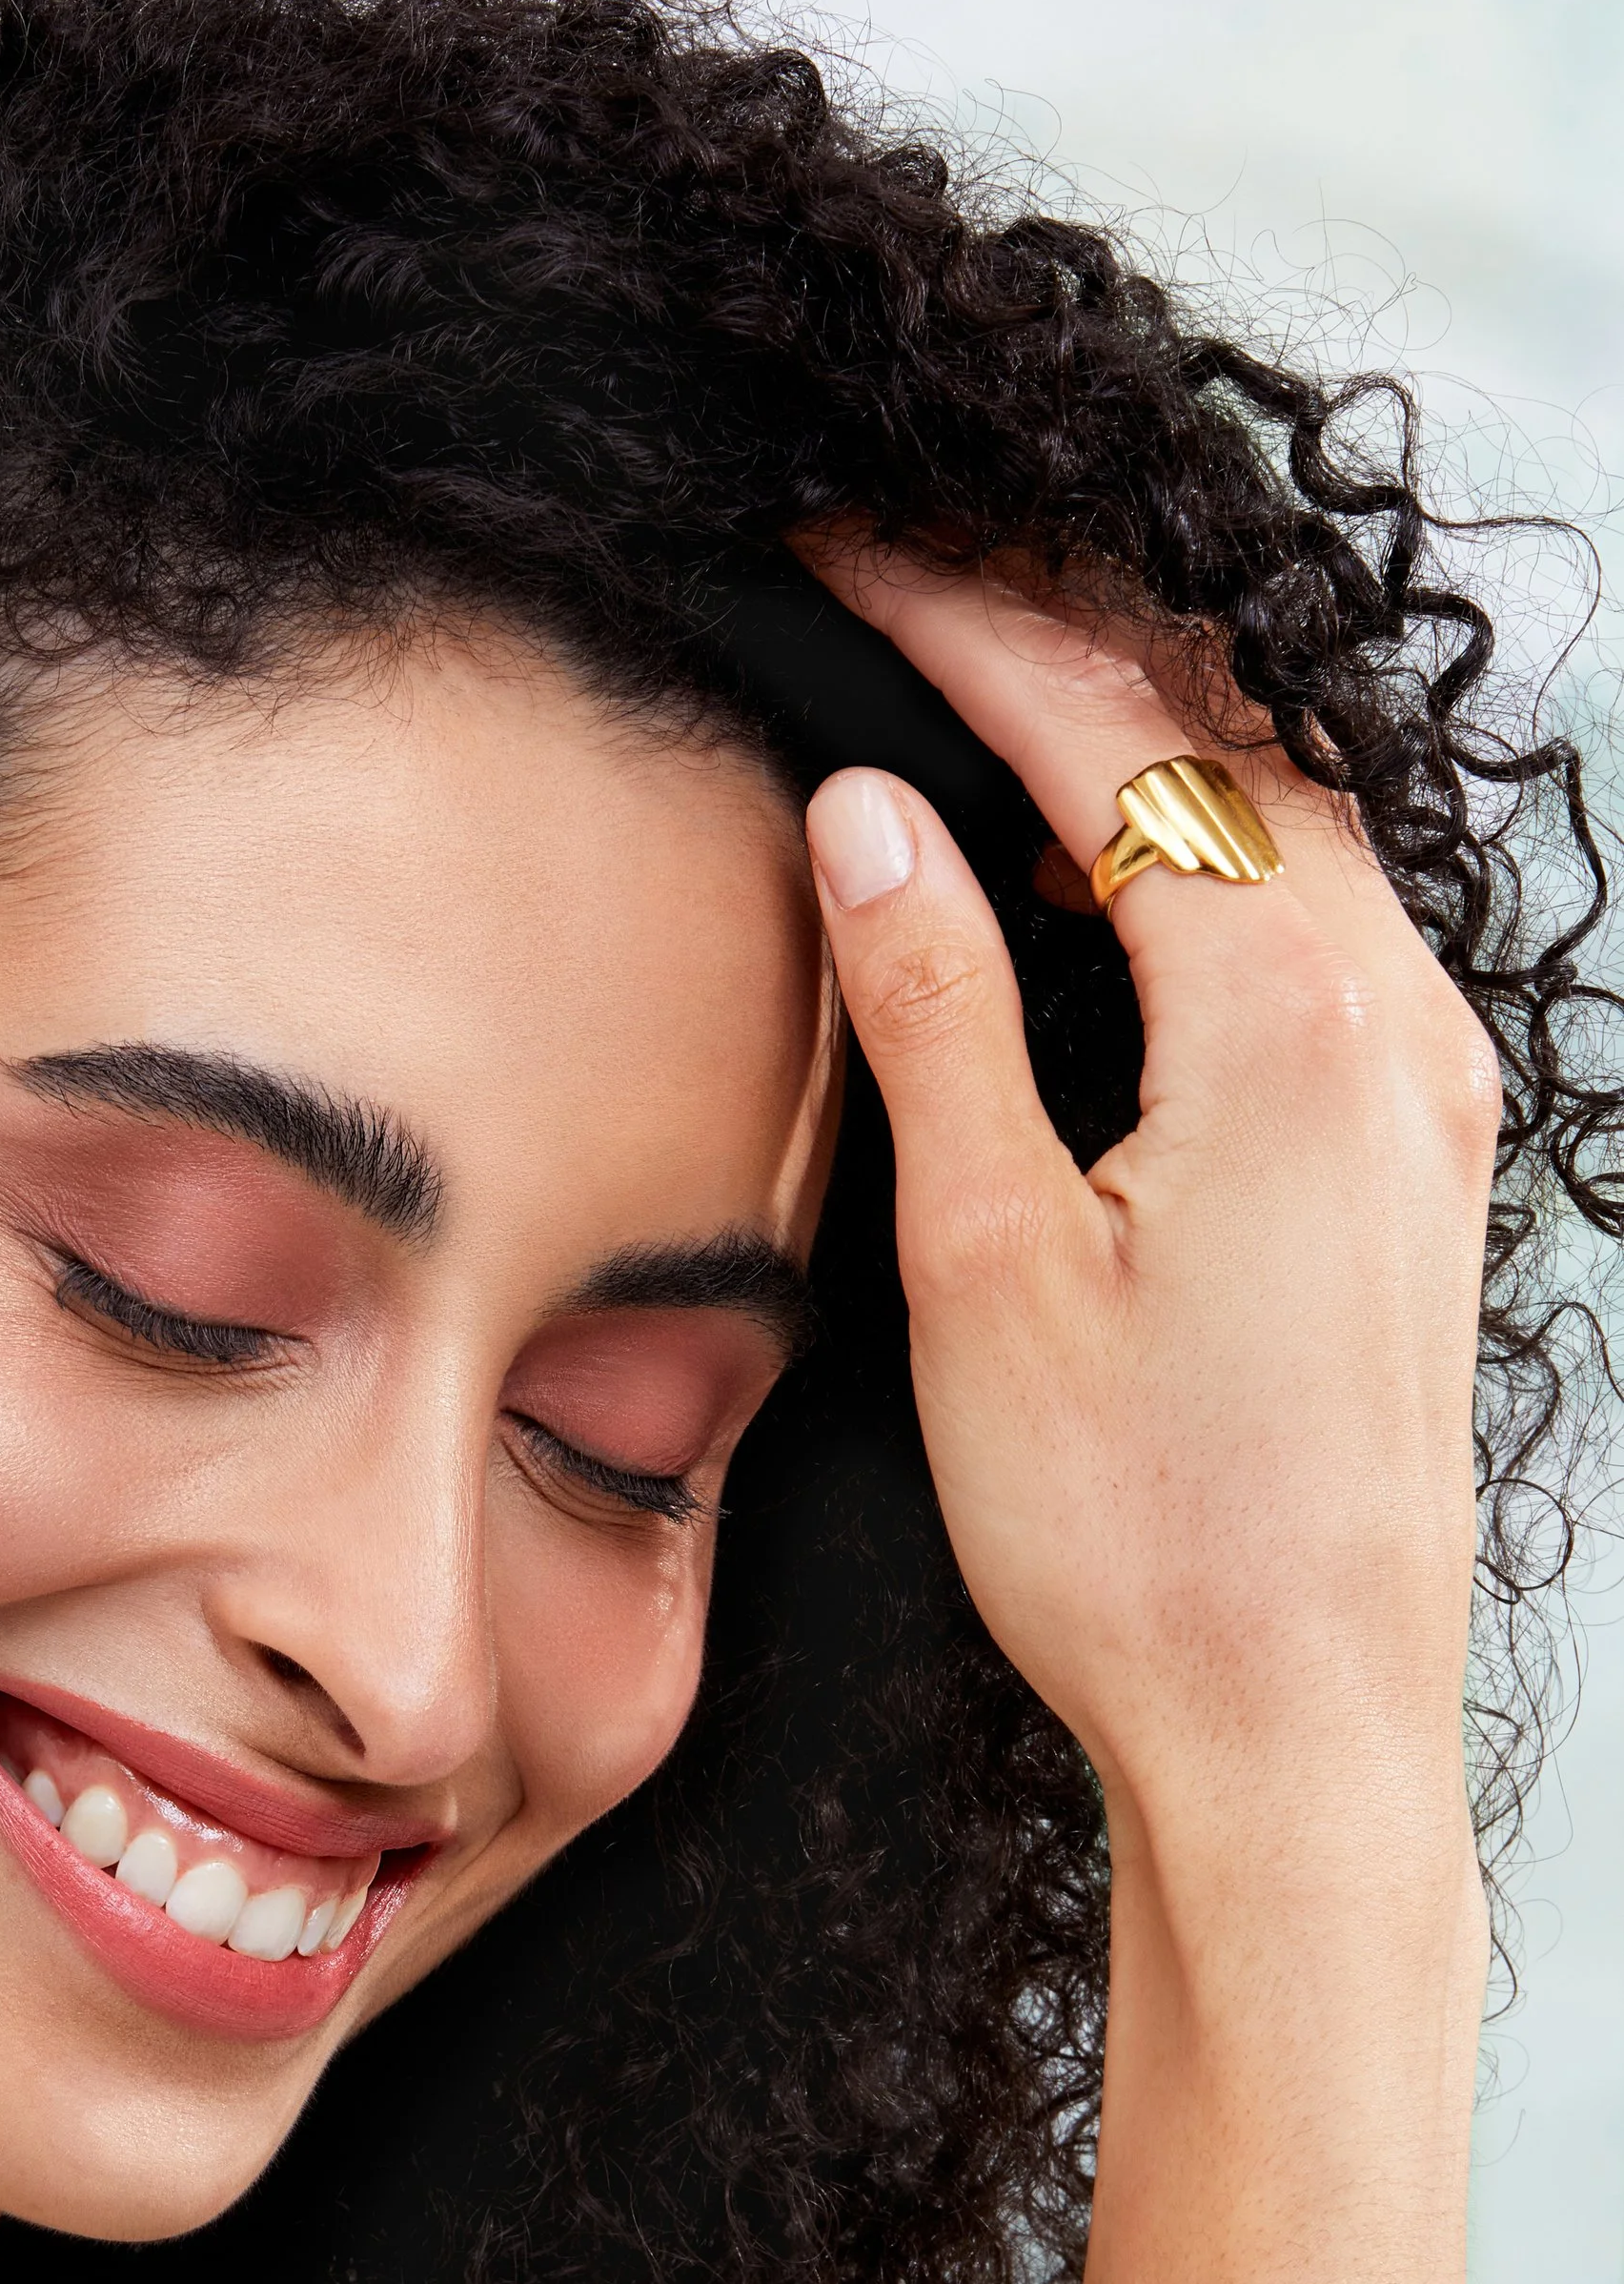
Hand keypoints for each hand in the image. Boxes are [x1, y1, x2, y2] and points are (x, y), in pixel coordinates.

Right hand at [800, 545, 1499, 1863]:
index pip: (1110, 738)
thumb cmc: (1139, 1534)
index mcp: (1285, 1020)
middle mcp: (1398, 1025)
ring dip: (1148, 750)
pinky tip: (1130, 887)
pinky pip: (1333, 938)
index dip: (961, 624)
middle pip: (1228, 746)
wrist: (1297, 1732)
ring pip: (1294, 830)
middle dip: (1062, 644)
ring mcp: (1436, 1094)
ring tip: (994, 703)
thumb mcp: (986, 1258)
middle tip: (910, 582)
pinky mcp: (1430, 1165)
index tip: (846, 551)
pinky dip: (1219, 866)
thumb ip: (937, 1004)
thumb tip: (870, 821)